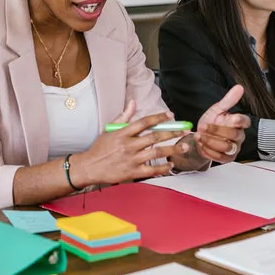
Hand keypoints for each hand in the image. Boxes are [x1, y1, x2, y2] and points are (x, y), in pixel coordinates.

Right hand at [75, 101, 189, 186]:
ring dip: (173, 149)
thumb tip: (133, 103)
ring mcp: (131, 159)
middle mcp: (128, 145)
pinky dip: (163, 167)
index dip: (159, 118)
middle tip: (185, 131)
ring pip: (157, 152)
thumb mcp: (109, 129)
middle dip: (172, 133)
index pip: (144, 122)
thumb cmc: (100, 148)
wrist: (90, 167)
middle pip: (155, 137)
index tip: (171, 115)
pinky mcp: (133, 172)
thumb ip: (123, 117)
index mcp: (123, 133)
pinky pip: (152, 169)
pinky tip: (170, 164)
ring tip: (185, 147)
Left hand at [195, 85, 250, 162]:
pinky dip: (209, 151)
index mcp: (239, 123)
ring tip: (198, 135)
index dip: (240, 120)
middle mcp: (239, 136)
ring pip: (226, 147)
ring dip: (210, 141)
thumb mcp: (217, 109)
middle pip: (234, 135)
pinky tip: (201, 144)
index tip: (232, 117)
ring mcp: (234, 148)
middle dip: (216, 130)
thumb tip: (239, 87)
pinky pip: (220, 157)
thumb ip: (228, 100)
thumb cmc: (211, 121)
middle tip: (202, 126)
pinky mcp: (227, 158)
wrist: (201, 136)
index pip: (245, 122)